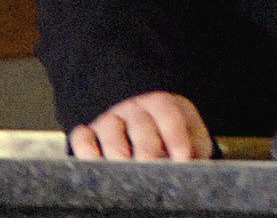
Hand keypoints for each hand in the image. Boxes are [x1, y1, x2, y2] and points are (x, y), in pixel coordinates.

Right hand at [69, 92, 211, 160]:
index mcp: (162, 104)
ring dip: (118, 152)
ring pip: (111, 129)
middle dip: (148, 150)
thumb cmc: (172, 143)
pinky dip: (86, 151)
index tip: (183, 158)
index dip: (176, 136)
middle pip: (140, 124)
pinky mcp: (88, 134)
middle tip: (153, 169)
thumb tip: (195, 169)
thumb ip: (192, 150)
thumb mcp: (189, 142)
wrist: (145, 136)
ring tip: (125, 172)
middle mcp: (135, 108)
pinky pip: (82, 138)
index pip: (169, 113)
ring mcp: (110, 119)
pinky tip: (95, 168)